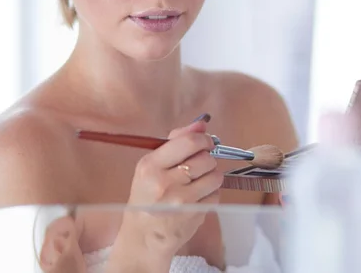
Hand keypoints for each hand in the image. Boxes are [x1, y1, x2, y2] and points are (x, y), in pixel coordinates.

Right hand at [118, 114, 222, 258]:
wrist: (143, 237)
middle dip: (207, 160)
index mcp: (150, 166)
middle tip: (198, 167)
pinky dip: (211, 194)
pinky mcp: (195, 215)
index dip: (203, 140)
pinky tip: (198, 198)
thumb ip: (175, 142)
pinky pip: (216, 194)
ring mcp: (181, 201)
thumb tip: (202, 123)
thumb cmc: (147, 197)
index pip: (188, 142)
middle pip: (205, 159)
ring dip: (212, 176)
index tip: (206, 143)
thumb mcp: (151, 167)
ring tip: (199, 182)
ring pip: (215, 176)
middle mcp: (164, 183)